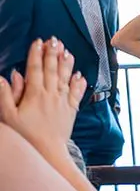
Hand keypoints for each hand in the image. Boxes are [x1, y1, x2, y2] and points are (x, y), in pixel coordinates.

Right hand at [0, 38, 86, 152]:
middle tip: (54, 40)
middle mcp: (51, 95)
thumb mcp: (8, 116)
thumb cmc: (25, 134)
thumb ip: (6, 95)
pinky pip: (76, 94)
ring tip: (68, 51)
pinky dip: (78, 84)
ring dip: (66, 64)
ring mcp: (63, 102)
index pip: (35, 69)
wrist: (48, 151)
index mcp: (35, 94)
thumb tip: (5, 76)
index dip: (36, 54)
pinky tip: (80, 75)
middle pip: (52, 70)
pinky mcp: (71, 111)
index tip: (38, 41)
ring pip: (65, 78)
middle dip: (52, 54)